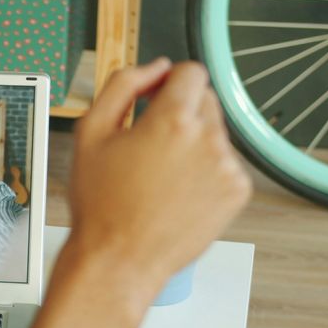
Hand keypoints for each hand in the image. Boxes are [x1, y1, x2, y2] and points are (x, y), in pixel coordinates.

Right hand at [59, 58, 251, 315]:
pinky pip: (225, 165)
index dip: (169, 79)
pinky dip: (205, 172)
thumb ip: (122, 84)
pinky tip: (177, 192)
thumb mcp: (91, 132)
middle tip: (149, 145)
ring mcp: (227, 168)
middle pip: (205, 100)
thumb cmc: (101, 204)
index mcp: (172, 120)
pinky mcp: (237, 192)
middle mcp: (208, 140)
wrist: (119, 259)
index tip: (156, 96)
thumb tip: (155, 67)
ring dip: (192, 143)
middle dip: (179, 113)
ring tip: (160, 176)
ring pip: (215, 134)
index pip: (191, 72)